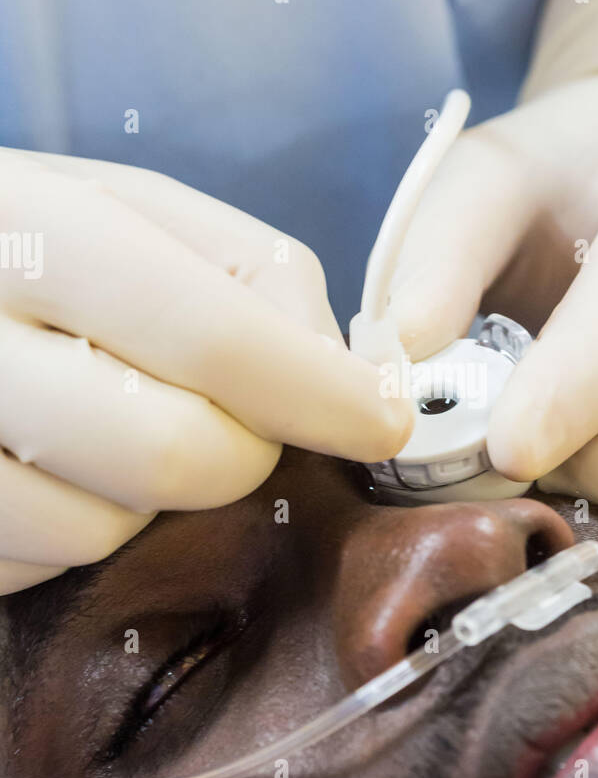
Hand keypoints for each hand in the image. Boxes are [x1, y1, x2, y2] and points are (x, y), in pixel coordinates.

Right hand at [0, 149, 410, 594]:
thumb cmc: (26, 248)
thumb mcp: (129, 211)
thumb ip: (250, 273)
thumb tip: (343, 374)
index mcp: (22, 224)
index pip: (205, 329)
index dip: (316, 390)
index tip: (382, 420)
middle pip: (172, 452)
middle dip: (240, 453)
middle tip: (234, 423)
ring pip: (103, 528)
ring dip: (146, 497)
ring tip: (111, 426)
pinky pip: (37, 566)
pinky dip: (74, 531)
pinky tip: (50, 468)